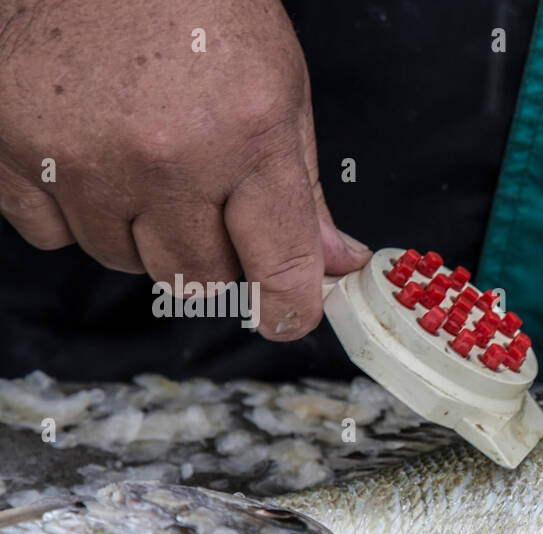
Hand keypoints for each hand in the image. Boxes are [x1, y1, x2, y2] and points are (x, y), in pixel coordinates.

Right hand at [0, 0, 369, 338]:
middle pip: (199, 279)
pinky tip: (94, 159)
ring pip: (125, 263)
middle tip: (213, 208)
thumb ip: (305, 189)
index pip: (279, 265)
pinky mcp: (12, 144)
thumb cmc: (198, 6)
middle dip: (216, 261)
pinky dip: (77, 214)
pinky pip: (52, 235)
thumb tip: (334, 263)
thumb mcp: (280, 88)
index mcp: (246, 135)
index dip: (290, 307)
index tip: (287, 317)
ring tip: (151, 167)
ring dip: (145, 237)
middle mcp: (164, 155)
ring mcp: (83, 154)